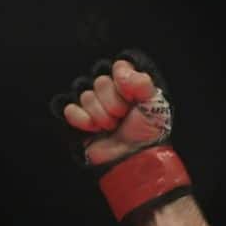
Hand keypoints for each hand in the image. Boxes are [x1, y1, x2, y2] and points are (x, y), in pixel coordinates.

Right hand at [50, 50, 172, 165]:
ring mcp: (94, 105)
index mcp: (129, 84)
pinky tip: (94, 129)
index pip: (118, 67)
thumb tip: (120, 69)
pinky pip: (71, 109)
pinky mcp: (80, 119)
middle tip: (122, 116)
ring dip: (101, 115)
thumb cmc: (147, 132)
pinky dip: (83, 121)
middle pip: (100, 81)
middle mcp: (111, 92)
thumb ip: (142, 82)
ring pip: (86, 96)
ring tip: (112, 126)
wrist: (133, 157)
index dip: (123, 83)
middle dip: (113, 103)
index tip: (131, 98)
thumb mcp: (154, 105)